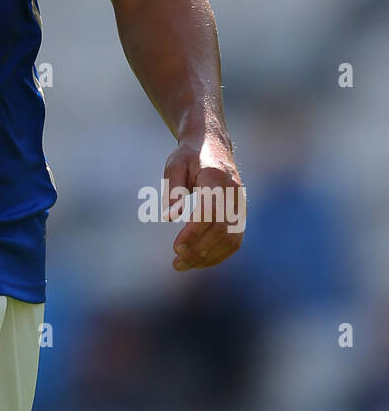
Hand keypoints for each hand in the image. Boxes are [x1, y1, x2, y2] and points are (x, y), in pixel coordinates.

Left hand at [163, 134, 245, 270]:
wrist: (213, 145)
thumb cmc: (189, 156)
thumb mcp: (174, 164)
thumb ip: (172, 189)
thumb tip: (170, 218)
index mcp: (216, 177)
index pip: (209, 211)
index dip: (194, 232)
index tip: (176, 247)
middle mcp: (233, 192)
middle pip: (221, 229)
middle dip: (199, 250)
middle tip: (176, 263)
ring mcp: (240, 204)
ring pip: (231, 239)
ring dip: (208, 257)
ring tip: (184, 265)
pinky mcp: (241, 214)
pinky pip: (235, 240)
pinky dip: (219, 255)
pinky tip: (199, 262)